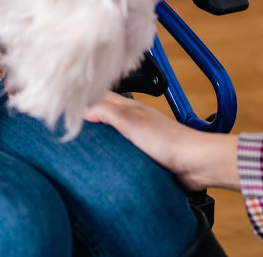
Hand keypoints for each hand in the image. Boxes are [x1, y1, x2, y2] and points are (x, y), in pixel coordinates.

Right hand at [83, 92, 240, 191]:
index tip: (68, 103)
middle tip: (70, 123)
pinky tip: (105, 163)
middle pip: (107, 115)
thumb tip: (83, 108)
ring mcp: (140, 139)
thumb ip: (107, 112)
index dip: (86, 98)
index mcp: (131, 108)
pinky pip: (123, 153)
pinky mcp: (145, 157)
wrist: (194, 164)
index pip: (103, 97)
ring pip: (115, 134)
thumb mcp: (131, 121)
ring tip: (83, 144)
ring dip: (101, 137)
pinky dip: (112, 155)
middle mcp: (135, 121)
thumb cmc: (169, 140)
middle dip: (90, 117)